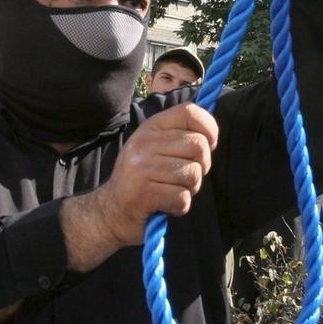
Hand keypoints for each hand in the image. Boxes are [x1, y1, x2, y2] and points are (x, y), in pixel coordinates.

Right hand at [88, 103, 218, 247]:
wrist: (110, 211)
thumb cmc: (143, 178)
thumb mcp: (156, 147)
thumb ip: (181, 135)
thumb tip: (212, 131)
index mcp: (151, 127)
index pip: (190, 112)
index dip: (210, 128)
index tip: (209, 145)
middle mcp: (144, 143)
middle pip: (198, 145)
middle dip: (202, 165)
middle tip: (184, 176)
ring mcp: (141, 168)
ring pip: (194, 174)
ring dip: (190, 188)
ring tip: (172, 190)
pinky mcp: (142, 194)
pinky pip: (183, 197)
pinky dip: (180, 206)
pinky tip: (166, 204)